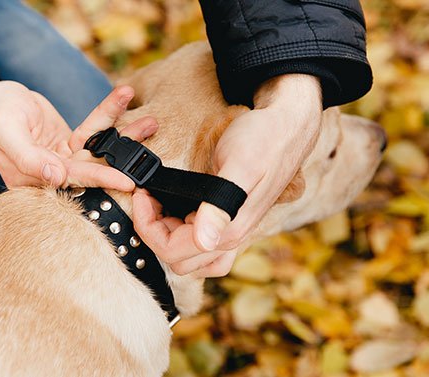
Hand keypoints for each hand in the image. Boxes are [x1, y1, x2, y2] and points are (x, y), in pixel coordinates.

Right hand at [0, 74, 155, 189]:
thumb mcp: (6, 131)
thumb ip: (28, 157)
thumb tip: (56, 177)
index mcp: (31, 181)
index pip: (70, 182)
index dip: (98, 181)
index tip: (126, 181)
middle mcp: (50, 176)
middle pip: (92, 168)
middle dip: (121, 157)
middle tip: (148, 148)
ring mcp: (62, 161)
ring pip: (98, 150)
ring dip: (123, 135)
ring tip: (150, 122)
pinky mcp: (70, 146)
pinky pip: (93, 130)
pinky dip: (109, 115)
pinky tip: (124, 97)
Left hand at [133, 74, 321, 277]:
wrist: (286, 128)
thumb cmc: (263, 139)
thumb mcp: (240, 165)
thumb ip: (220, 206)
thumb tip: (206, 241)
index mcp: (230, 230)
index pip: (172, 252)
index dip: (148, 227)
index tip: (143, 195)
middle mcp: (231, 238)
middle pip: (178, 260)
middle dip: (153, 233)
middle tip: (148, 198)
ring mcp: (232, 232)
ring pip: (190, 260)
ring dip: (167, 238)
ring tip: (158, 204)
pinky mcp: (231, 222)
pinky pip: (203, 249)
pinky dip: (182, 237)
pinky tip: (176, 211)